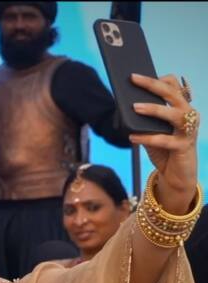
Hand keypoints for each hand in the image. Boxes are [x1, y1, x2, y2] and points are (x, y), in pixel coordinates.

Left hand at [129, 73, 198, 212]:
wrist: (177, 174)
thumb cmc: (164, 149)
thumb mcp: (153, 130)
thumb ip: (144, 119)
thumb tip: (124, 106)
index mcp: (181, 108)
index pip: (174, 86)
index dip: (159, 79)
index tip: (139, 76)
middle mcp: (188, 115)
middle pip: (173, 94)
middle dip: (152, 85)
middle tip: (134, 79)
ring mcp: (188, 130)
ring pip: (173, 114)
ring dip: (154, 109)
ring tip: (135, 107)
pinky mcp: (182, 147)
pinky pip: (164, 140)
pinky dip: (147, 138)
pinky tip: (133, 137)